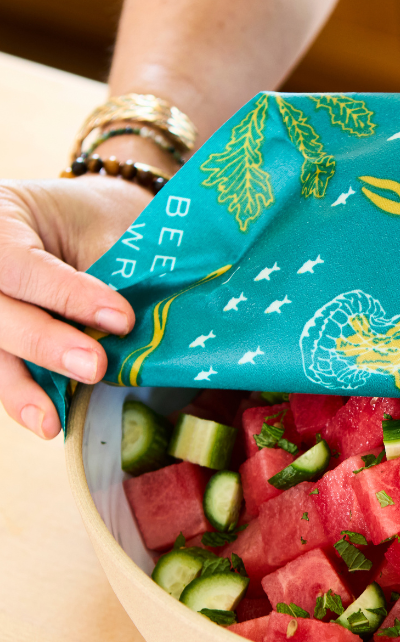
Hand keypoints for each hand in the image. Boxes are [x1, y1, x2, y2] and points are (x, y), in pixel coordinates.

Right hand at [0, 176, 149, 438]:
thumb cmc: (93, 222)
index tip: (121, 319)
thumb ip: (109, 271)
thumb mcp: (100, 227)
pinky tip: (44, 419)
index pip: (18, 264)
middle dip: (44, 342)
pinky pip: (1, 368)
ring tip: (50, 420)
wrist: (81, 222)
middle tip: (95, 366)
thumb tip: (143, 323)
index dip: (66, 294)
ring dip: (21, 386)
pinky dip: (23, 394)